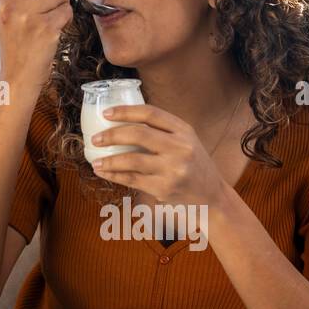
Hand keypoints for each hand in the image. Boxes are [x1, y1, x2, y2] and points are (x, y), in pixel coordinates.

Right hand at [0, 0, 71, 93]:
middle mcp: (11, 4)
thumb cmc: (16, 43)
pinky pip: (66, 10)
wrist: (18, 75)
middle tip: (47, 6)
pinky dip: (65, 18)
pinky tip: (55, 28)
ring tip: (50, 17)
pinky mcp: (45, 28)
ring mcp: (28, 16)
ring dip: (61, 3)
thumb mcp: (5, 12)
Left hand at [91, 104, 228, 207]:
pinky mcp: (165, 188)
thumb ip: (163, 132)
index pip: (151, 114)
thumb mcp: (187, 142)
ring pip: (132, 159)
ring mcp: (173, 169)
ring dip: (109, 160)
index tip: (107, 113)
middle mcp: (181, 148)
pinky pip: (132, 179)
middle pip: (139, 134)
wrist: (212, 197)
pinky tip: (104, 172)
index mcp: (184, 130)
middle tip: (96, 138)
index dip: (126, 111)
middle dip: (112, 135)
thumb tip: (124, 122)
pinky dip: (114, 175)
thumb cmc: (194, 166)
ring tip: (95, 160)